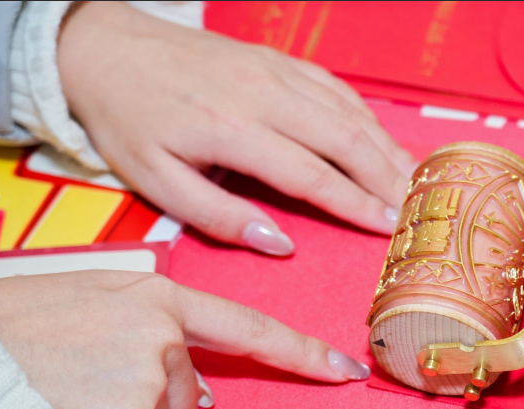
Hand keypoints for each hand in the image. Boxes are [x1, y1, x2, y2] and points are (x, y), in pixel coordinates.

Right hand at [0, 271, 368, 408]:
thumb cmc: (10, 333)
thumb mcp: (86, 301)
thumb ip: (152, 329)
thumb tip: (200, 385)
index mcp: (155, 297)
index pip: (248, 328)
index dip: (300, 353)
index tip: (342, 369)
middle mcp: (161, 336)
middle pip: (193, 394)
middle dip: (158, 403)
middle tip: (91, 385)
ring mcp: (148, 383)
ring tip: (75, 399)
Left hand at [57, 2, 415, 254]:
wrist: (106, 49)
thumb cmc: (128, 121)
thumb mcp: (155, 182)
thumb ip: (218, 217)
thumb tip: (279, 243)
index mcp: (231, 130)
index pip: (312, 175)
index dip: (356, 205)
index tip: (388, 229)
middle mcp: (264, 96)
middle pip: (345, 140)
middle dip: (387, 179)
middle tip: (417, 211)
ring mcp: (275, 71)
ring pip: (349, 112)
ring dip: (386, 148)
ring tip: (415, 182)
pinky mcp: (278, 60)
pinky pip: (336, 89)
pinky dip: (366, 118)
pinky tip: (382, 141)